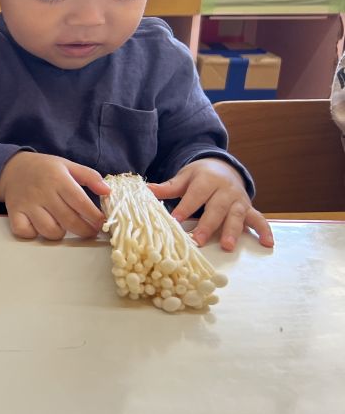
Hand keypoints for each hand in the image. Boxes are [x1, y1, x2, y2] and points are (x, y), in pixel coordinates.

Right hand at [0, 152, 109, 240]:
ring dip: (60, 233)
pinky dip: (34, 234)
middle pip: (69, 220)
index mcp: (58, 179)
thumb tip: (108, 192)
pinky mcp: (14, 213)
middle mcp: (43, 192)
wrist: (12, 168)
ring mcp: (27, 204)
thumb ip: (90, 177)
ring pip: (49, 231)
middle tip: (91, 231)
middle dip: (85, 230)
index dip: (95, 217)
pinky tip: (40, 227)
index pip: (80, 202)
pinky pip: (25, 232)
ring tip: (64, 226)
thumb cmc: (45, 169)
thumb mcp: (68, 165)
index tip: (102, 223)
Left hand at [147, 158, 273, 250]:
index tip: (174, 221)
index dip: (185, 208)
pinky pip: (259, 219)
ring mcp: (238, 199)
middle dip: (207, 225)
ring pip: (235, 215)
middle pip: (216, 208)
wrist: (223, 167)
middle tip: (197, 241)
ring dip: (232, 230)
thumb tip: (146, 190)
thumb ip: (167, 187)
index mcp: (207, 179)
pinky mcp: (249, 208)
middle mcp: (225, 189)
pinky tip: (267, 243)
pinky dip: (264, 230)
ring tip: (226, 246)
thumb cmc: (199, 177)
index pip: (195, 195)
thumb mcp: (184, 177)